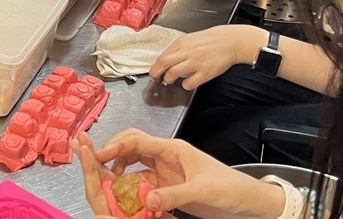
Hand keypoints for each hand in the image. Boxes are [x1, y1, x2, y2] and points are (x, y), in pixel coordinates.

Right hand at [74, 130, 286, 218]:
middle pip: (131, 145)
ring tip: (106, 178)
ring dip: (119, 167)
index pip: (138, 141)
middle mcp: (167, 156)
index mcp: (174, 149)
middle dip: (112, 151)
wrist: (247, 202)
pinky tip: (123, 191)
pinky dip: (129, 183)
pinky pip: (142, 179)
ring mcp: (166, 170)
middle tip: (95, 163)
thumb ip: (173, 195)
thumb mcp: (202, 191)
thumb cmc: (230, 188)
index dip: (117, 145)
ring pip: (134, 162)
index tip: (100, 155)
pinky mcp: (168, 184)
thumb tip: (147, 200)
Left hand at [149, 25, 265, 89]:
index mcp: (182, 43)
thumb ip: (179, 48)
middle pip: (163, 64)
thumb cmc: (212, 39)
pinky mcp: (205, 73)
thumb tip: (167, 59)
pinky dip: (185, 85)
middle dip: (156, 73)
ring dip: (169, 79)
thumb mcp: (192, 38)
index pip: (162, 56)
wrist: (231, 41)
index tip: (154, 71)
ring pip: (173, 74)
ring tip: (171, 80)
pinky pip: (189, 83)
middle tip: (156, 77)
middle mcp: (187, 52)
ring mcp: (196, 63)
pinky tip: (188, 82)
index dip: (155, 66)